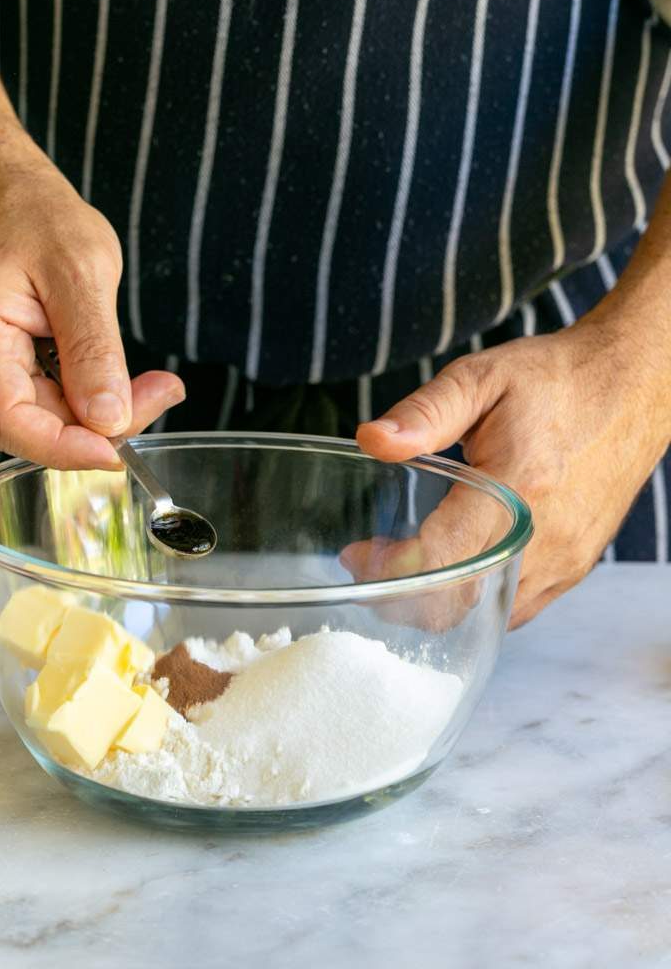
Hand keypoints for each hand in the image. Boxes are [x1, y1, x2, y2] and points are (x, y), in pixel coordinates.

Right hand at [0, 160, 183, 468]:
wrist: (5, 199)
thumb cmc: (35, 220)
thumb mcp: (81, 271)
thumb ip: (94, 348)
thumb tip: (109, 420)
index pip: (11, 422)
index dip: (67, 449)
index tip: (121, 451)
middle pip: (32, 429)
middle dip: (101, 426)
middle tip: (163, 392)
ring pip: (42, 425)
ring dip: (99, 415)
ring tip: (153, 384)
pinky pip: (43, 408)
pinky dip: (85, 401)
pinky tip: (117, 379)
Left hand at [356, 317, 670, 627]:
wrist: (634, 388)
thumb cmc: (556, 380)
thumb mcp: (481, 378)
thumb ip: (426, 412)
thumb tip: (373, 441)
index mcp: (518, 486)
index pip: (441, 559)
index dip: (388, 569)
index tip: (358, 555)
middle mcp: (545, 536)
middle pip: (458, 604)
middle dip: (401, 595)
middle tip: (373, 563)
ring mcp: (564, 559)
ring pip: (485, 614)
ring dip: (436, 600)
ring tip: (408, 562)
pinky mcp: (575, 567)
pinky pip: (514, 608)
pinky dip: (475, 599)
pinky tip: (456, 565)